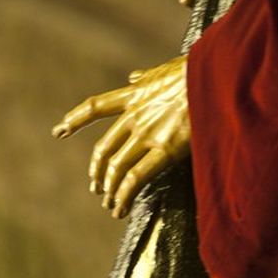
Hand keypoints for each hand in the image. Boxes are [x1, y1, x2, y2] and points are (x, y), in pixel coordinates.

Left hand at [51, 55, 189, 218]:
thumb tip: (133, 76)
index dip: (76, 120)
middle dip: (97, 171)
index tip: (59, 131)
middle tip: (97, 188)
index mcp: (135, 95)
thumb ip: (148, 77)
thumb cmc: (200, 69)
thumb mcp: (167, 68)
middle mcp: (135, 116)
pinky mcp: (165, 150)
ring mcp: (147, 134)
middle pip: (104, 149)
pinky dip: (124, 196)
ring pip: (116, 168)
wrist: (218, 75)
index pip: (96, 107)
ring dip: (110, 190)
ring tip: (111, 205)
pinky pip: (135, 179)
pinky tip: (121, 209)